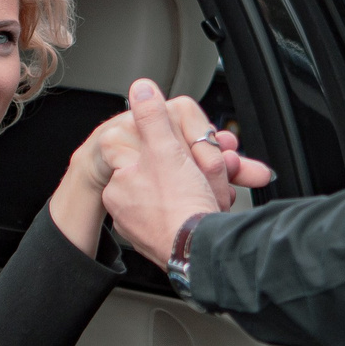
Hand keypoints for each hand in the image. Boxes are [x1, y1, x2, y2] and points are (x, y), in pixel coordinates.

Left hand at [102, 79, 265, 262]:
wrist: (204, 257)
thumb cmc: (181, 208)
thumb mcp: (166, 151)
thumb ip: (152, 117)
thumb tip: (139, 89)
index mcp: (120, 179)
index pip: (147, 143)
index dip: (176, 140)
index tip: (190, 147)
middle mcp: (128, 203)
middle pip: (171, 166)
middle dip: (203, 163)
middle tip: (223, 165)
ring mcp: (149, 223)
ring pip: (186, 188)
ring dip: (211, 182)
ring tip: (224, 189)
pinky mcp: (171, 238)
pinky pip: (191, 210)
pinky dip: (208, 204)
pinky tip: (220, 203)